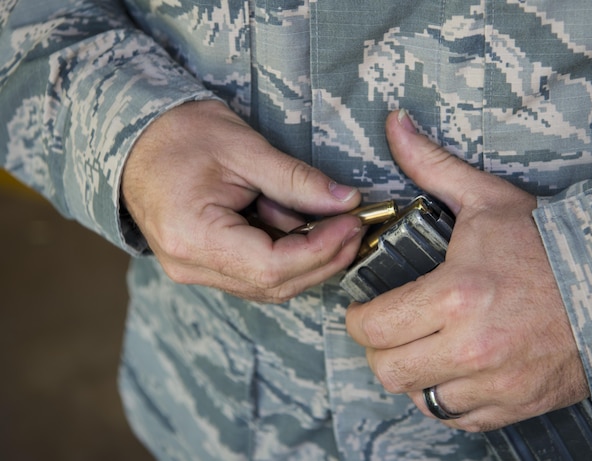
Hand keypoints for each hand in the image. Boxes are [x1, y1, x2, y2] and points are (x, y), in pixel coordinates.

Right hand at [121, 100, 362, 302]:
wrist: (135, 140)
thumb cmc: (180, 135)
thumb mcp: (243, 148)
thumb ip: (297, 180)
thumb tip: (347, 201)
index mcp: (193, 237)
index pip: (271, 267)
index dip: (320, 250)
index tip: (352, 222)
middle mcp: (190, 266)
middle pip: (275, 285)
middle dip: (324, 258)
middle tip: (355, 225)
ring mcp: (196, 270)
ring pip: (270, 285)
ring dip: (309, 258)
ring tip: (332, 222)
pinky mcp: (205, 265)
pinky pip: (257, 274)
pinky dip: (289, 256)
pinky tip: (304, 228)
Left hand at [345, 110, 588, 431]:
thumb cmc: (549, 243)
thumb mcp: (486, 199)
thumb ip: (430, 165)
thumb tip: (393, 122)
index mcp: (455, 296)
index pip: (372, 326)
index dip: (358, 318)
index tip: (366, 309)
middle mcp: (471, 348)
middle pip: (388, 369)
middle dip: (379, 348)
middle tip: (390, 329)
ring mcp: (495, 383)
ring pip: (419, 397)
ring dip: (412, 374)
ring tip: (422, 348)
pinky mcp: (514, 405)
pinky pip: (457, 417)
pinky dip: (446, 398)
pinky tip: (453, 370)